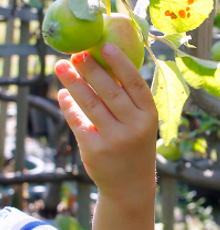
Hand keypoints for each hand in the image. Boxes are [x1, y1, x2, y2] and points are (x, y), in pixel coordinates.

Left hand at [54, 43, 157, 204]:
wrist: (130, 184)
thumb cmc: (134, 143)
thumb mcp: (141, 121)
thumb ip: (128, 97)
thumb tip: (102, 61)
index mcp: (149, 115)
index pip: (135, 83)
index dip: (120, 63)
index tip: (104, 45)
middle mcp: (134, 126)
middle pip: (109, 91)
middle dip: (90, 69)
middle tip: (75, 53)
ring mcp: (114, 139)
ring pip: (90, 104)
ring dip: (74, 83)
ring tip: (61, 67)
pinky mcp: (95, 150)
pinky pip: (78, 122)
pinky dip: (68, 105)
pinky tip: (62, 93)